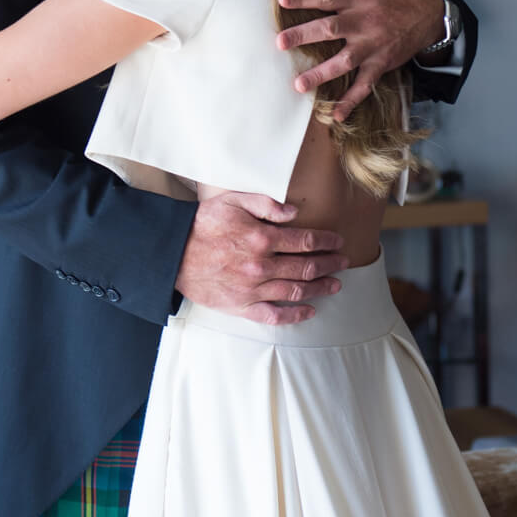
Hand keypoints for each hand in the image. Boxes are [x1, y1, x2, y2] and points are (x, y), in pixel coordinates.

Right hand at [174, 192, 349, 325]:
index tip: (337, 242)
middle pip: (307, 266)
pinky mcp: (241, 307)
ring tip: (335, 285)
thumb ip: (266, 204)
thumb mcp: (233, 201)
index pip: (305, 241)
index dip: (326, 241)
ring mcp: (253, 289)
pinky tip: (309, 312)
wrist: (172, 252)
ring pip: (296, 291)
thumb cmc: (202, 224)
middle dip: (330, 264)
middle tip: (343, 263)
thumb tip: (294, 212)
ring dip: (320, 288)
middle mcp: (262, 266)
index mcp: (262, 238)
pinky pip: (274, 316)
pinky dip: (294, 315)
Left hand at [275, 0, 444, 121]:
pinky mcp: (381, 63)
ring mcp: (372, 45)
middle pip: (331, 28)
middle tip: (281, 42)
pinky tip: (336, 115)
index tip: (282, 0)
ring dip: (321, 74)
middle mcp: (363, 22)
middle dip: (305, 35)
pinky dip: (352, 101)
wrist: (430, 12)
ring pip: (344, 61)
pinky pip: (366, 85)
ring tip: (298, 85)